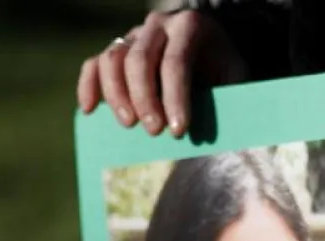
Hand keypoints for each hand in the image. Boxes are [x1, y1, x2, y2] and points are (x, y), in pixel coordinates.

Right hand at [77, 10, 244, 137]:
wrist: (213, 53)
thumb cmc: (226, 71)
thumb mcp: (235, 77)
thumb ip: (225, 95)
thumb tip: (210, 132)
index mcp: (190, 25)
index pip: (176, 62)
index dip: (175, 98)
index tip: (178, 130)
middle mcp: (158, 24)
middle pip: (140, 59)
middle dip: (145, 99)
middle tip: (154, 132)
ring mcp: (134, 34)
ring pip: (112, 59)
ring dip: (117, 95)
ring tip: (130, 125)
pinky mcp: (118, 48)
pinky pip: (95, 63)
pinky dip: (89, 85)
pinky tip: (90, 110)